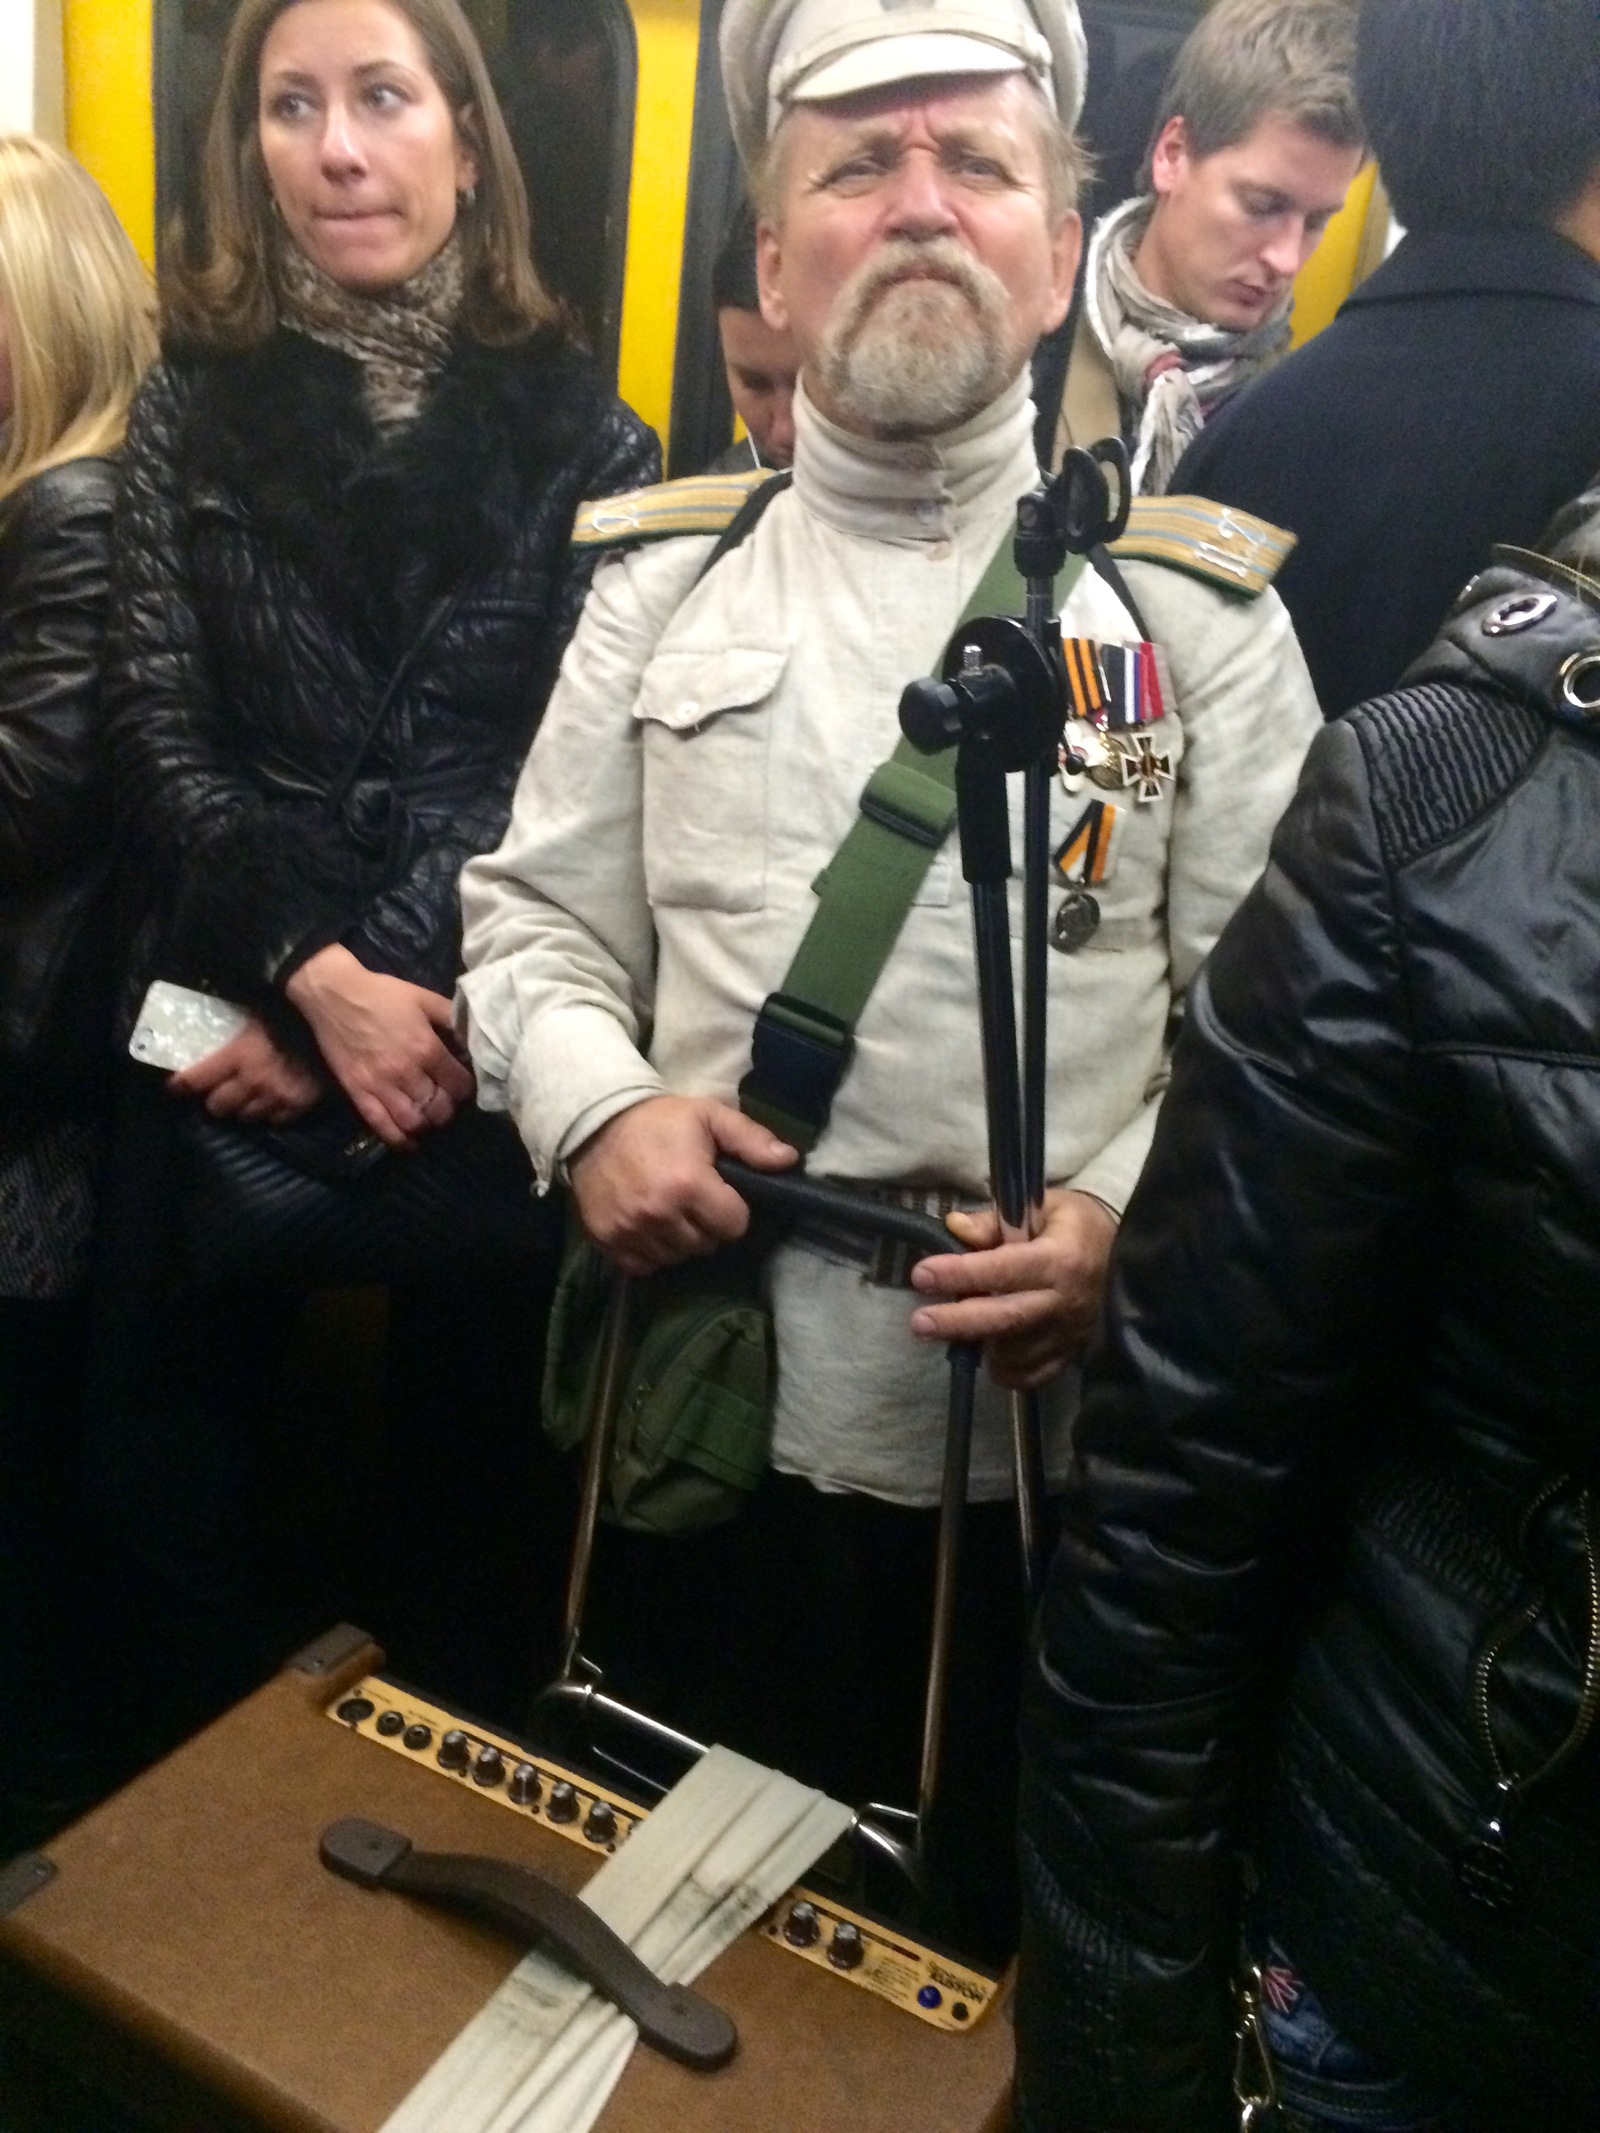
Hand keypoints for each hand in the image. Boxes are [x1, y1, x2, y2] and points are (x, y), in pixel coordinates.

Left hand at [168, 1016, 321, 1125]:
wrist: (340, 1026)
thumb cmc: (294, 1010)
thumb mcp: (258, 1010)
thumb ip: (237, 1023)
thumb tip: (213, 1011)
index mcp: (238, 1055)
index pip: (196, 1079)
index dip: (180, 1085)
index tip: (174, 1086)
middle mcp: (253, 1082)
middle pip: (219, 1106)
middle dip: (214, 1100)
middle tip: (216, 1093)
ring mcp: (277, 1097)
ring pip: (246, 1116)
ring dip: (241, 1108)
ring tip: (244, 1098)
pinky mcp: (299, 1105)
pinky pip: (276, 1120)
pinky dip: (269, 1113)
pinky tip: (271, 1102)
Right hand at [284, 942, 473, 1149]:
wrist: (334, 994)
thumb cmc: (382, 994)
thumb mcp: (424, 998)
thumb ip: (451, 1018)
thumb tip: (473, 1039)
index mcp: (426, 1048)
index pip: (460, 1084)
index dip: (466, 1087)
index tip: (462, 1083)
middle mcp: (406, 1071)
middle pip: (439, 1108)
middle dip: (448, 1108)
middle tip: (446, 1101)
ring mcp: (380, 1085)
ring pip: (414, 1122)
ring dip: (426, 1124)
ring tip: (428, 1116)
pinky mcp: (357, 1093)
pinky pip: (381, 1126)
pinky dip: (399, 1140)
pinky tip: (409, 1140)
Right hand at [569, 1095, 797, 1277]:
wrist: (594, 1125)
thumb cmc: (659, 1120)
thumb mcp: (709, 1117)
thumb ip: (751, 1140)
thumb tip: (789, 1160)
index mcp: (689, 1185)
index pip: (734, 1225)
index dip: (733, 1210)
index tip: (720, 1194)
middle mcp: (660, 1214)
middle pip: (706, 1245)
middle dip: (707, 1225)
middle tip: (694, 1200)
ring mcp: (631, 1231)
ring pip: (677, 1257)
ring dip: (680, 1240)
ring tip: (671, 1212)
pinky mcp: (608, 1240)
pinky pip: (643, 1266)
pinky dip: (650, 1252)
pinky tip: (649, 1228)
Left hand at [906, 1188, 1117, 1389]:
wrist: (1124, 1251)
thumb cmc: (1074, 1224)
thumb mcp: (1040, 1206)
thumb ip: (994, 1221)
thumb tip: (954, 1228)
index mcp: (1060, 1257)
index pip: (1004, 1269)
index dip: (961, 1273)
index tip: (922, 1274)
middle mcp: (1066, 1300)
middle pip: (1006, 1319)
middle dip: (958, 1322)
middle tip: (920, 1322)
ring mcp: (1070, 1332)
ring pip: (1015, 1353)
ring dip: (980, 1344)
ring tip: (954, 1327)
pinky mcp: (1071, 1352)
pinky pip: (1033, 1376)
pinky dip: (1006, 1371)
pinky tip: (989, 1352)